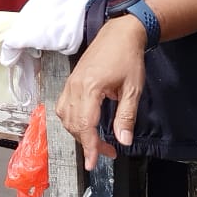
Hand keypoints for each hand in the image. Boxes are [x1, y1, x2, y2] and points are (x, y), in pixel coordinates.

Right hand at [54, 16, 146, 170]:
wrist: (120, 33)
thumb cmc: (128, 57)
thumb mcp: (133, 89)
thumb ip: (126, 117)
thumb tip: (123, 140)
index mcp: (90, 88)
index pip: (85, 125)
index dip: (89, 146)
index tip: (93, 163)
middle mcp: (75, 86)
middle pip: (73, 124)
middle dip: (88, 142)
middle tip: (107, 152)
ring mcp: (70, 83)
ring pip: (65, 117)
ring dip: (79, 132)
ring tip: (97, 140)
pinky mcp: (71, 81)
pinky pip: (63, 106)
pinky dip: (71, 120)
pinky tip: (84, 124)